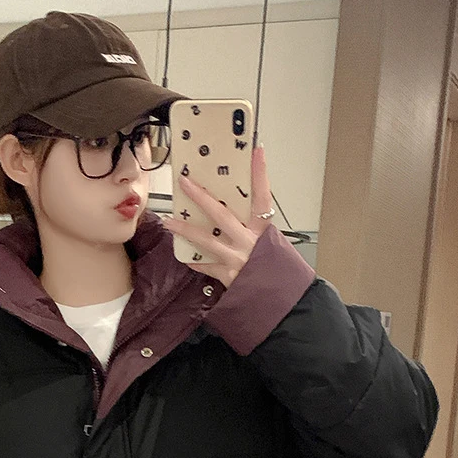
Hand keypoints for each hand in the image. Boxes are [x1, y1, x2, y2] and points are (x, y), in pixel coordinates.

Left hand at [161, 144, 273, 289]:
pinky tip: (186, 258)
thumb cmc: (283, 277)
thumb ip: (259, 234)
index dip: (260, 173)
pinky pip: (207, 267)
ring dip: (185, 230)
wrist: (288, 306)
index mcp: (266, 233)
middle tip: (185, 183)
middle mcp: (250, 244)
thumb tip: (240, 220)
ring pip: (206, 241)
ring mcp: (237, 261)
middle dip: (201, 197)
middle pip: (222, 215)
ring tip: (170, 221)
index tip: (256, 151)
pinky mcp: (228, 278)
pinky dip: (197, 262)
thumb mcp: (277, 248)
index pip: (263, 197)